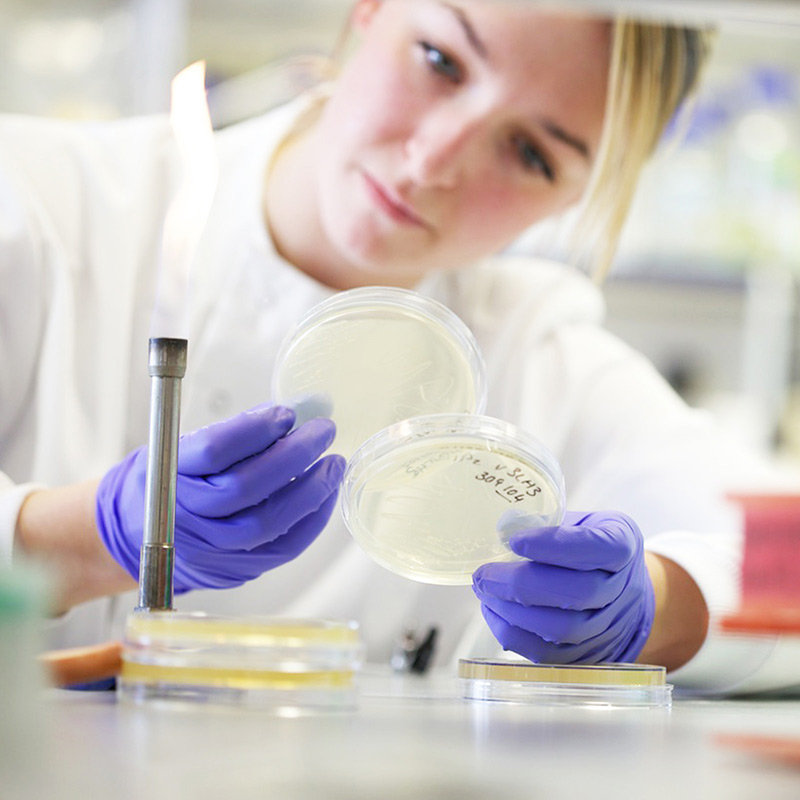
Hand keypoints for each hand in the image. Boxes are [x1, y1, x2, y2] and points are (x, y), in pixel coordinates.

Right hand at [96, 404, 344, 592]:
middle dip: (294, 455)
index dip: (255, 429)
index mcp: (166, 473)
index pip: (214, 450)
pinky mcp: (233, 570)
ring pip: (266, 522)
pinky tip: (326, 494)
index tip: (287, 412)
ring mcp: (209, 548)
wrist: (136, 535)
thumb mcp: (184, 444)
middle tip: (324, 431)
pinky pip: (282, 547)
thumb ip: (238, 430)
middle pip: (245, 487)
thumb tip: (303, 407)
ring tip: (334, 463)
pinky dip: (312, 519)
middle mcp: (184, 515)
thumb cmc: (170, 479)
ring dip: (311, 490)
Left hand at [472, 510, 654, 663]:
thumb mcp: (584, 521)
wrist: (626, 596)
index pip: (595, 547)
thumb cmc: (594, 550)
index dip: (554, 545)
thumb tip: (503, 529)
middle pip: (577, 594)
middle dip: (521, 585)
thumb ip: (549, 523)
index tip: (515, 541)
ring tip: (485, 592)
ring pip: (561, 628)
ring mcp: (608, 628)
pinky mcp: (587, 656)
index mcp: (622, 546)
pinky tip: (493, 611)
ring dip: (513, 612)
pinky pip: (547, 654)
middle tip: (484, 575)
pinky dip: (513, 633)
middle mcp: (621, 591)